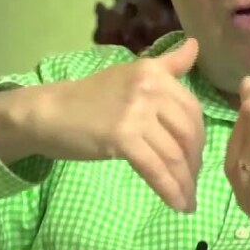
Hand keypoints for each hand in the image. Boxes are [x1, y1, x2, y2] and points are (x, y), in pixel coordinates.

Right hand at [2, 39, 205, 212]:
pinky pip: (155, 169)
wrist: (49, 113)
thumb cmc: (89, 98)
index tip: (195, 157)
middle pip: (188, 132)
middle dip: (194, 162)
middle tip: (191, 181)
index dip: (199, 137)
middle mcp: (149, 88)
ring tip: (188, 200)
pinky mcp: (122, 137)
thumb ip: (167, 64)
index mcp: (153, 72)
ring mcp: (135, 113)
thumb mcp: (131, 75)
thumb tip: (195, 45)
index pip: (192, 108)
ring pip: (174, 154)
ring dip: (185, 182)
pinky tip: (177, 205)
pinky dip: (170, 190)